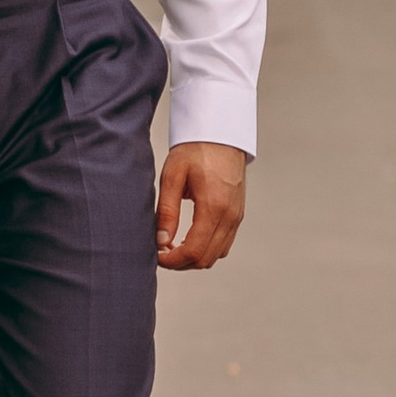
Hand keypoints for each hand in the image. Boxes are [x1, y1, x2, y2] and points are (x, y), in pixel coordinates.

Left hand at [156, 142, 246, 269]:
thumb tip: (161, 241)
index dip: (173, 261)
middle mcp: (230, 216)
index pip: (194, 251)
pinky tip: (189, 239)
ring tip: (172, 246)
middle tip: (161, 252)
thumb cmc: (195, 150)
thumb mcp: (172, 177)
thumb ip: (166, 211)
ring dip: (194, 258)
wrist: (220, 134)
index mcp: (213, 207)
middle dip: (181, 263)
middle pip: (206, 259)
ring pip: (217, 255)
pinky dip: (207, 249)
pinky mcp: (238, 214)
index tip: (157, 256)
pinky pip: (224, 243)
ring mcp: (237, 216)